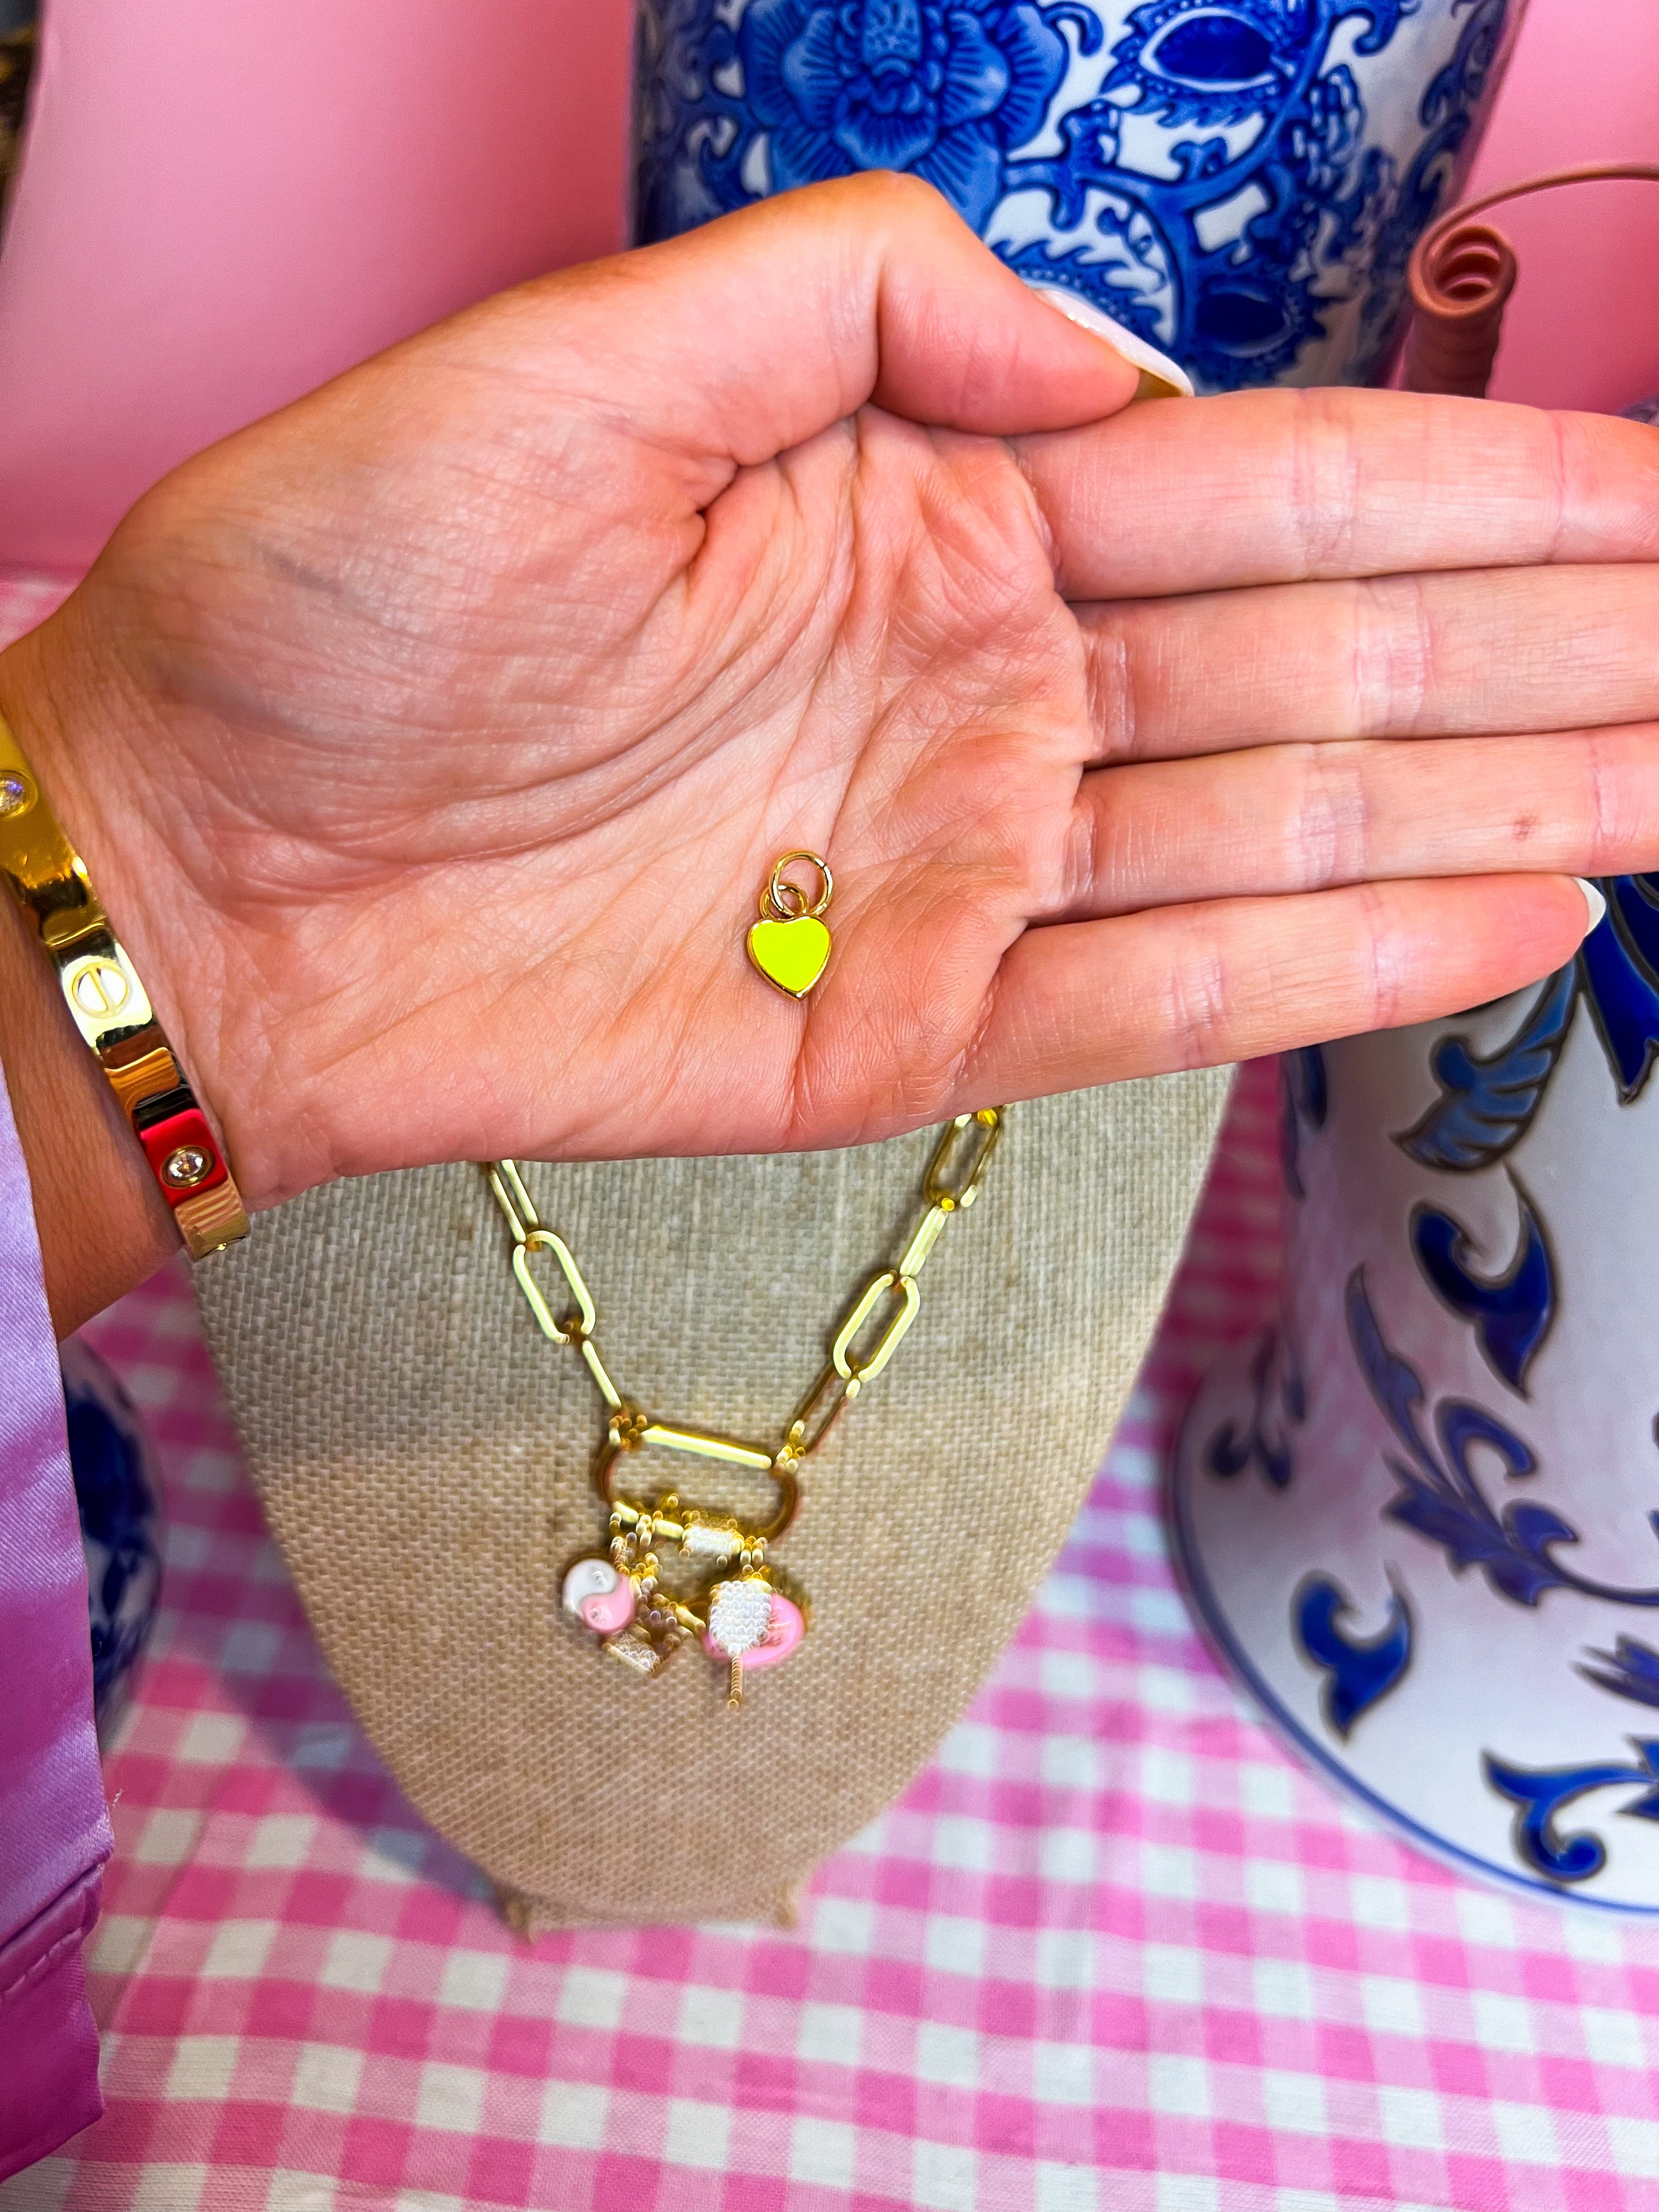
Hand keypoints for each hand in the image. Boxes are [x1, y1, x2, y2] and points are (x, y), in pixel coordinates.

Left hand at [5, 174, 1657, 1320]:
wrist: (201, 863)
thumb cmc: (335, 595)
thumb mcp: (584, 357)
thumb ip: (863, 298)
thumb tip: (1110, 360)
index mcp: (929, 512)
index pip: (1262, 491)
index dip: (1476, 486)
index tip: (1652, 499)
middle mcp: (979, 693)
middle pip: (1324, 664)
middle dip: (1547, 658)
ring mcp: (953, 872)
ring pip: (1282, 834)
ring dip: (1497, 809)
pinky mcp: (901, 1033)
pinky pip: (1155, 999)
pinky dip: (1328, 967)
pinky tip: (1509, 924)